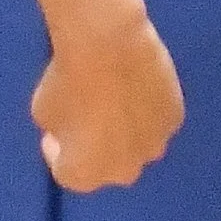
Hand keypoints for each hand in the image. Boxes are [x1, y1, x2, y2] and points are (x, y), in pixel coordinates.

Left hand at [30, 5, 184, 190]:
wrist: (109, 46)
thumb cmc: (67, 81)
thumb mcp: (44, 111)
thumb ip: (60, 131)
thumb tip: (76, 129)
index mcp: (85, 175)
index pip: (68, 172)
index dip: (58, 151)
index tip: (55, 131)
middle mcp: (124, 171)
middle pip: (107, 166)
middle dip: (95, 149)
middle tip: (85, 121)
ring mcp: (154, 146)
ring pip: (136, 146)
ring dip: (123, 133)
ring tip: (111, 102)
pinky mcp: (175, 119)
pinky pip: (155, 123)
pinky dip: (144, 112)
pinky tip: (132, 88)